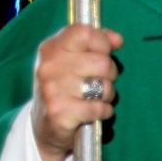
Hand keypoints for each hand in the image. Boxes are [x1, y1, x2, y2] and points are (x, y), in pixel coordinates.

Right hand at [31, 24, 124, 160]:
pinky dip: (103, 111)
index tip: (103, 53)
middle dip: (109, 74)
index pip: (85, 33)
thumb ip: (95, 44)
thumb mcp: (73, 60)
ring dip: (107, 94)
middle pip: (102, 62)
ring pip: (103, 86)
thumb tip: (117, 39)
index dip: (102, 43)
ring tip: (95, 97)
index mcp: (51, 48)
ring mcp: (52, 90)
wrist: (44, 127)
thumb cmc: (65, 88)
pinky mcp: (59, 112)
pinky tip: (94, 112)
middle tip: (99, 82)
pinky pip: (99, 108)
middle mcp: (49, 66)